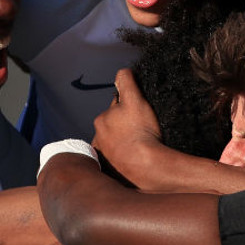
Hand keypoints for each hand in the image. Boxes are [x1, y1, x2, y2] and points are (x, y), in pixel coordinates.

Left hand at [91, 69, 167, 185]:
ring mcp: (104, 157)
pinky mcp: (111, 173)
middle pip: (114, 127)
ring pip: (115, 145)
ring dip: (124, 143)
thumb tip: (122, 72)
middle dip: (124, 126)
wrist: (147, 167)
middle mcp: (98, 139)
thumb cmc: (141, 132)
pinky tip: (135, 159)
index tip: (139, 114)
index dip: (128, 107)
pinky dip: (123, 160)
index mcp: (101, 120)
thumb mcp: (135, 100)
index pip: (115, 109)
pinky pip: (117, 162)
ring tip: (141, 146)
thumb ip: (126, 82)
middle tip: (142, 130)